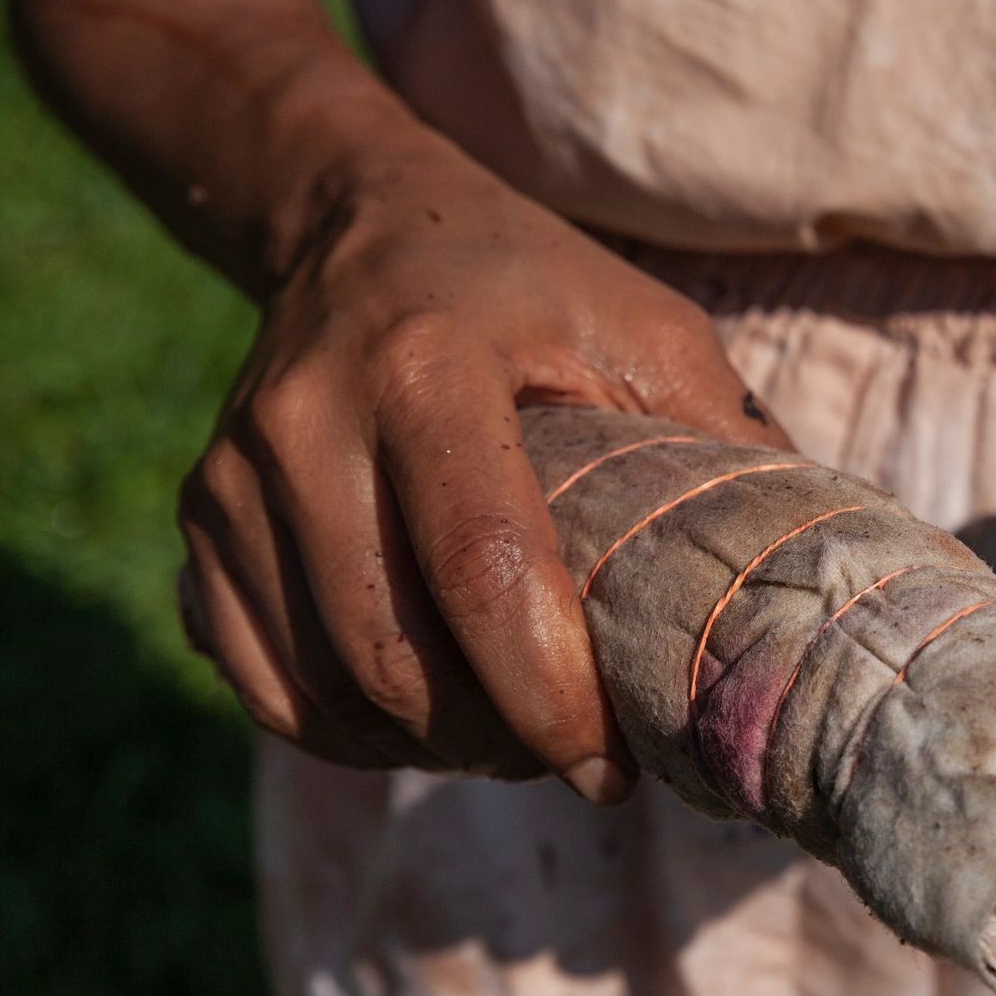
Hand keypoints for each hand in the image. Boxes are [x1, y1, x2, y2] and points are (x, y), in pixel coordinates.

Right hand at [177, 146, 788, 796]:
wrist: (367, 227)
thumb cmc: (536, 290)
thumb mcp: (648, 328)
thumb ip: (722, 445)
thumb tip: (801, 593)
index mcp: (428, 368)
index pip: (484, 571)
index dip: (552, 697)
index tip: (614, 768)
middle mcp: (306, 423)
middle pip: (393, 659)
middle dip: (496, 742)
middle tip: (570, 756)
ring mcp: (230, 480)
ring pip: (322, 693)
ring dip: (426, 749)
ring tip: (508, 735)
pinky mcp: (194, 525)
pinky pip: (262, 688)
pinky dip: (348, 733)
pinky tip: (424, 716)